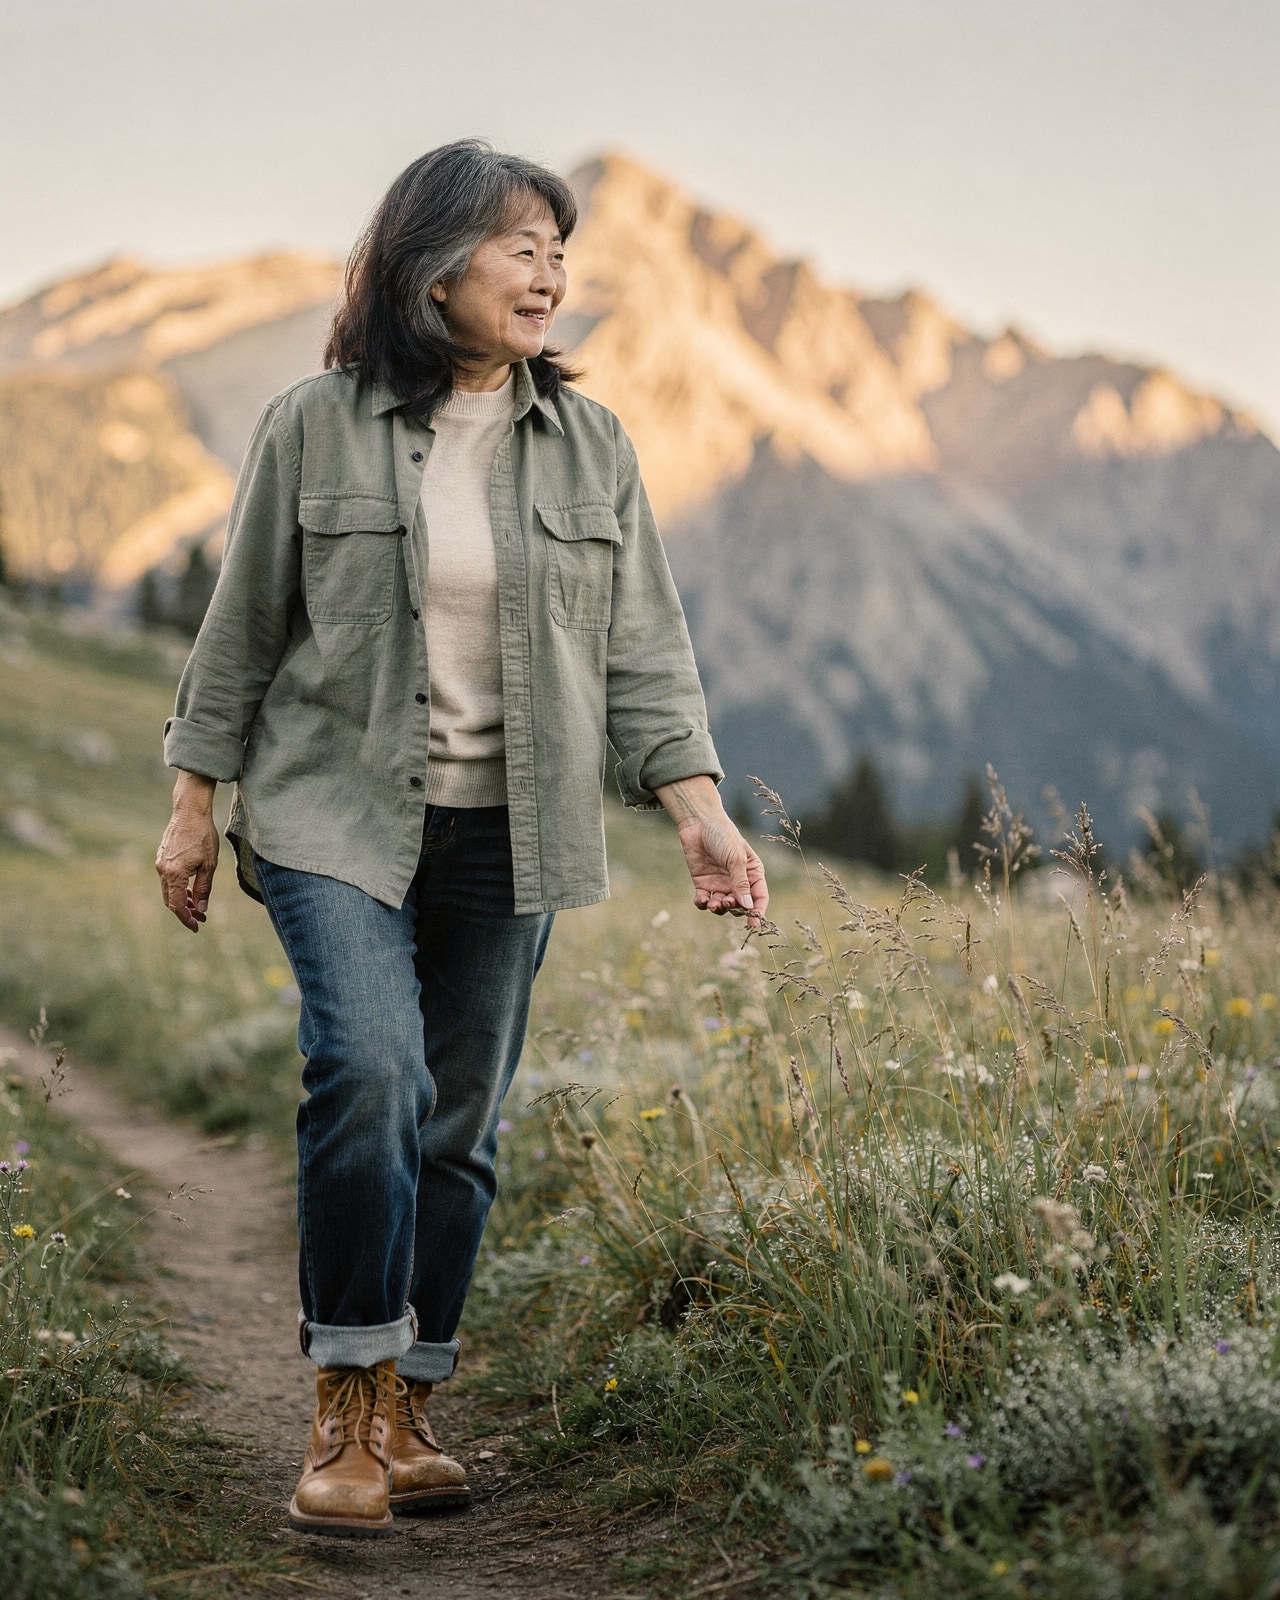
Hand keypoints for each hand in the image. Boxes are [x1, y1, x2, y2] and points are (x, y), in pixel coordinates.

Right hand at [156, 772, 218, 932]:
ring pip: (169, 890)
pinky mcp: (162, 857)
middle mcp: (163, 871)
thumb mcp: (209, 865)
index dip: (186, 919)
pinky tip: (191, 888)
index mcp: (174, 874)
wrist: (190, 812)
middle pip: (171, 900)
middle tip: (200, 917)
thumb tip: (201, 909)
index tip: (196, 927)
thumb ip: (204, 889)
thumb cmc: (203, 837)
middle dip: (185, 911)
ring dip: (182, 899)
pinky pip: (168, 879)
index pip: (177, 905)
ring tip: (198, 904)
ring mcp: (160, 863)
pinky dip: (178, 887)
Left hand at [653, 776, 768, 925]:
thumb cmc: (723, 836)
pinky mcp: (703, 883)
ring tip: (714, 903)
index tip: (754, 923)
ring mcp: (720, 883)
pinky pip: (704, 900)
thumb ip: (741, 883)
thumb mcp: (735, 859)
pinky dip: (703, 904)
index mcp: (752, 873)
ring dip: (719, 908)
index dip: (758, 911)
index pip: (759, 896)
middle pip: (740, 905)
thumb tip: (748, 907)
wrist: (698, 822)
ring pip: (722, 905)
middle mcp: (737, 880)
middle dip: (734, 908)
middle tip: (726, 902)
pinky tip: (702, 900)